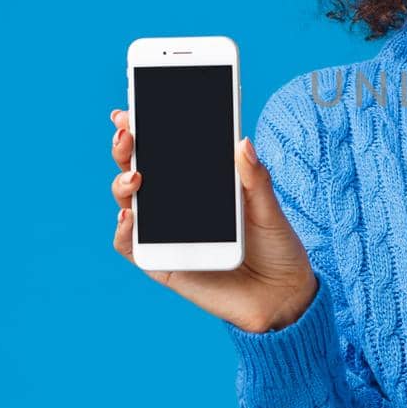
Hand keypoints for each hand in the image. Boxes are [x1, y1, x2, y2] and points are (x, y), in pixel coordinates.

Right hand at [109, 109, 318, 332]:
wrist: (283, 297)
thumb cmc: (277, 248)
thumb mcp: (270, 209)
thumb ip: (255, 179)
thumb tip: (242, 141)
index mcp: (203, 183)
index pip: (167, 150)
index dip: (146, 128)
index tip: (131, 110)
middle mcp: (178, 205)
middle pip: (140, 170)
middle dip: (127, 148)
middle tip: (127, 133)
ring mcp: (167, 233)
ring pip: (130, 203)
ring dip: (122, 185)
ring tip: (135, 176)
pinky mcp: (162, 264)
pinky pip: (131, 246)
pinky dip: (123, 231)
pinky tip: (129, 216)